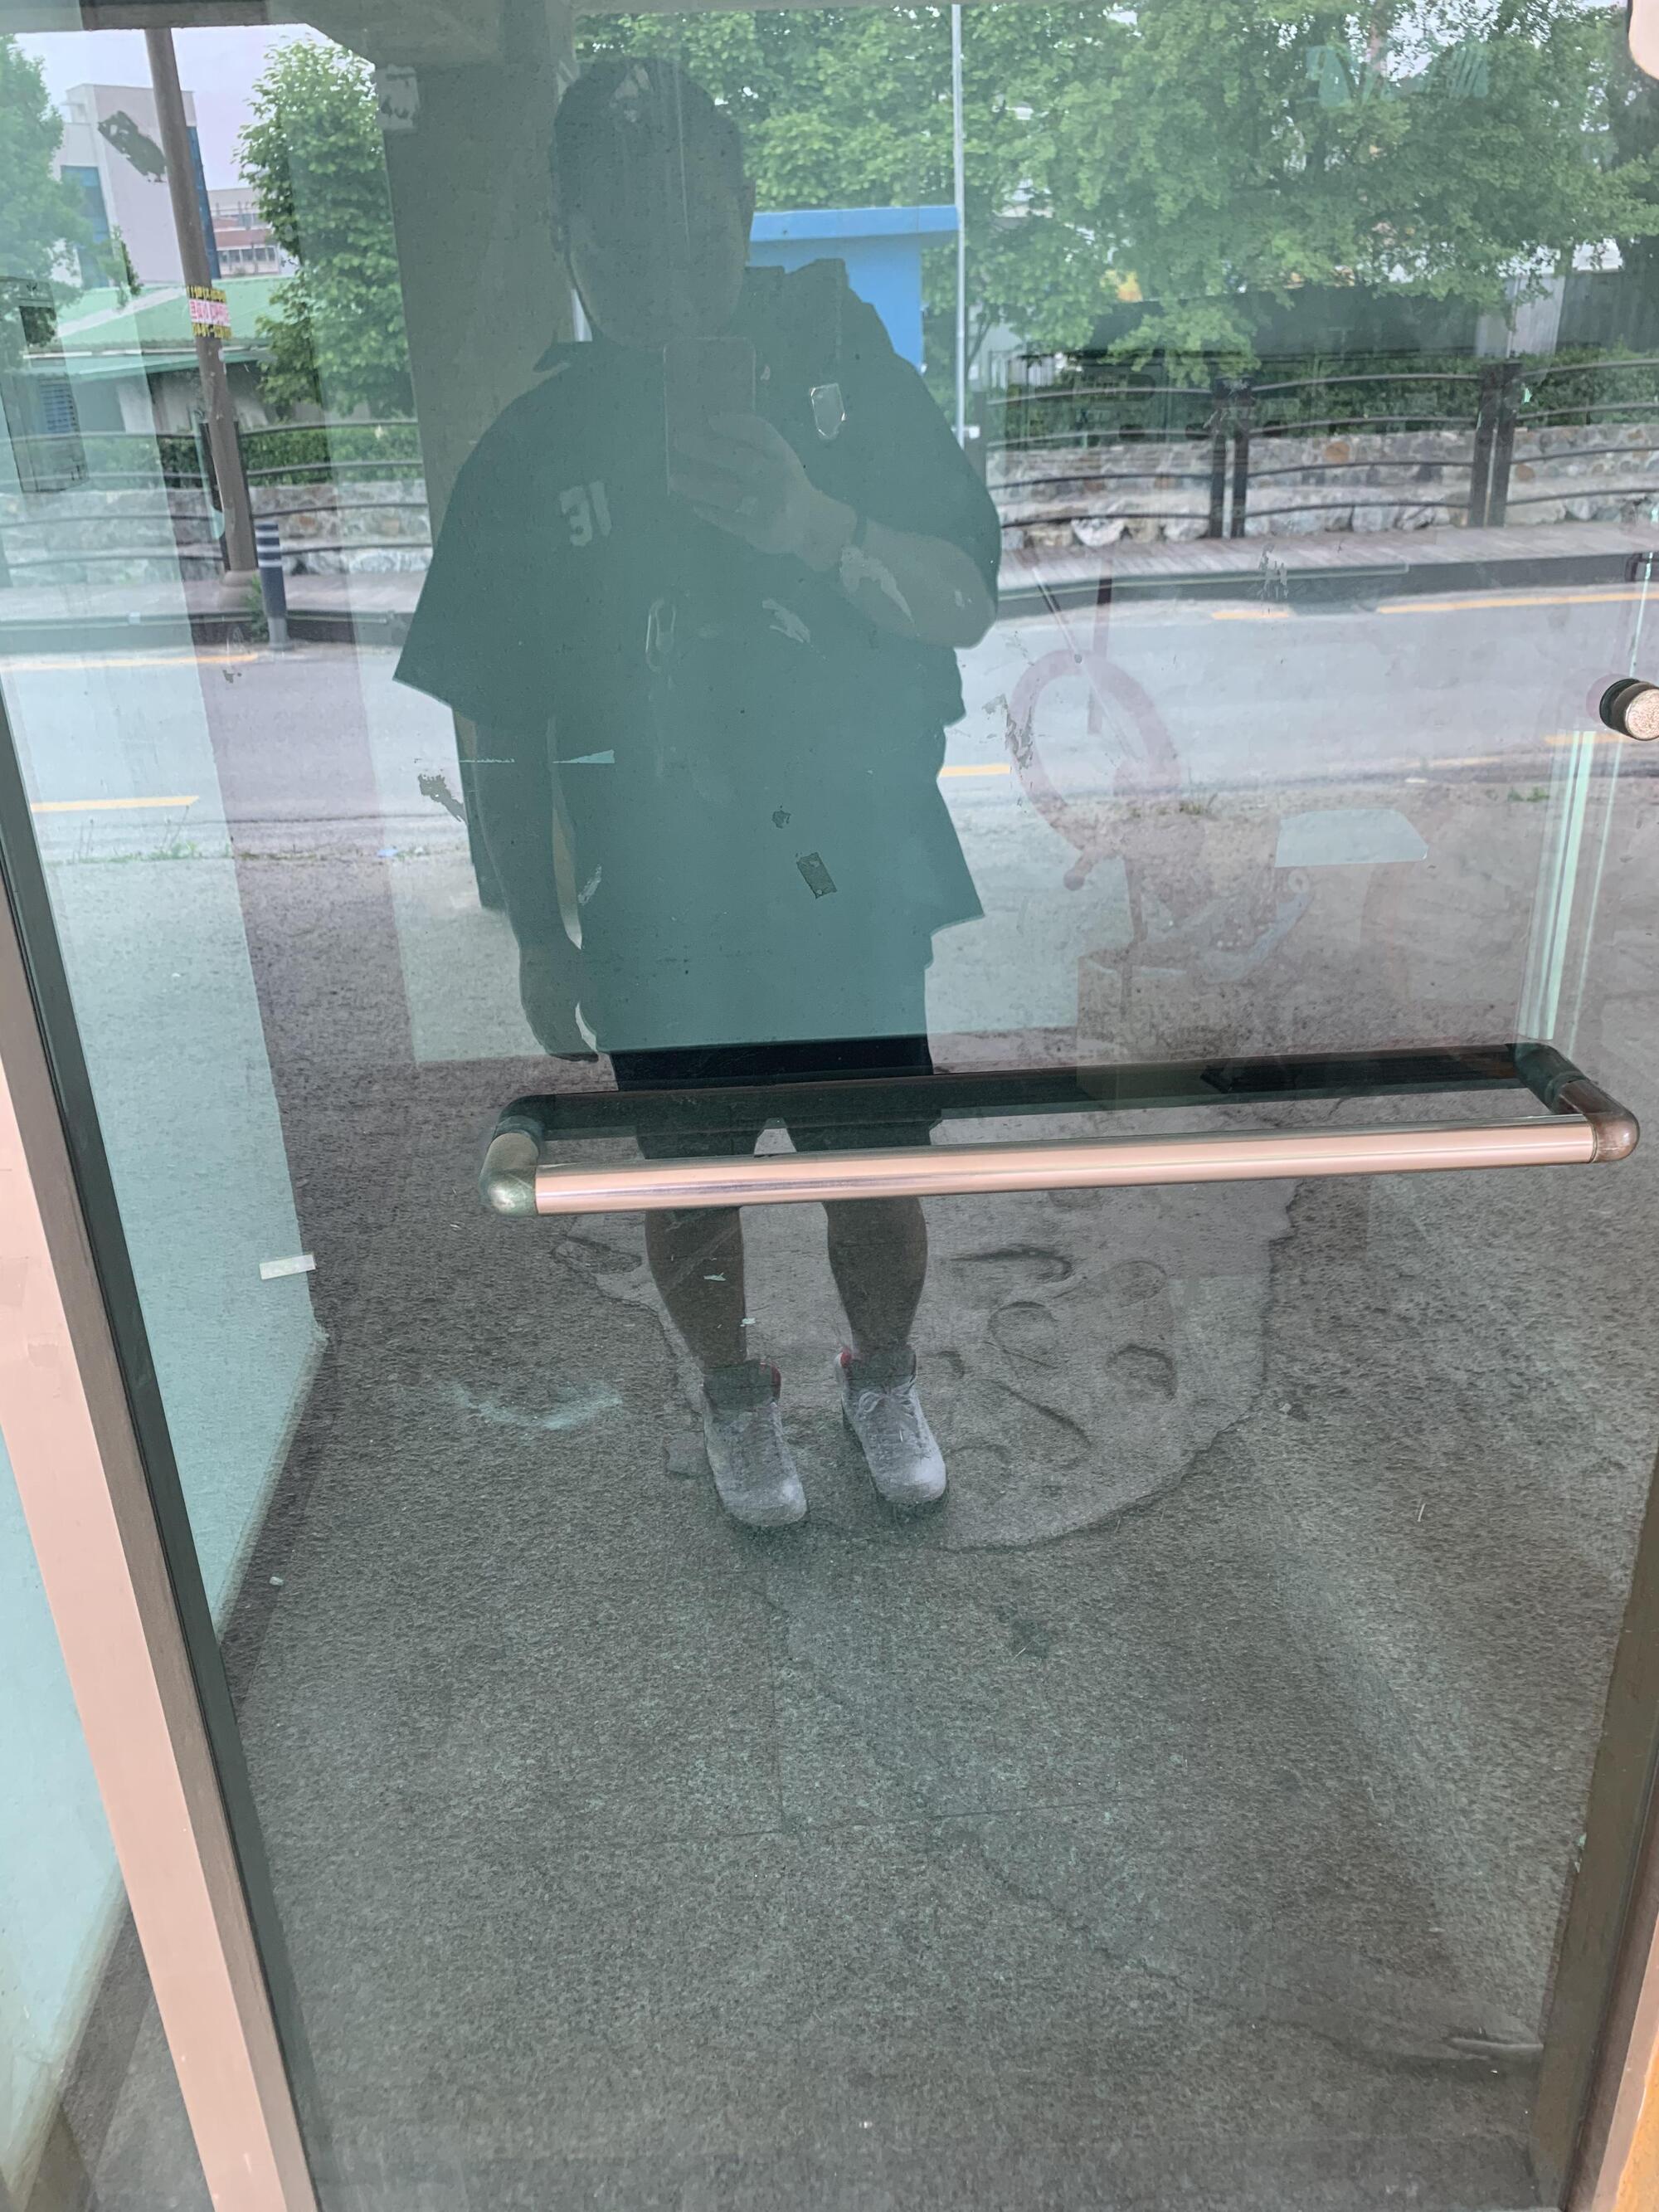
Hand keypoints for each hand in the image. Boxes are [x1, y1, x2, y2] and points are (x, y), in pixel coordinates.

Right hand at [518, 942, 595, 1059]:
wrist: (540, 940)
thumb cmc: (568, 960)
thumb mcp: (587, 985)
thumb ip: (593, 1011)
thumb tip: (600, 1034)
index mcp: (558, 1011)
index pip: (572, 1043)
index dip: (584, 1054)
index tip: (595, 1058)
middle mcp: (541, 1015)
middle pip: (556, 1047)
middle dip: (572, 1056)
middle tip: (586, 1058)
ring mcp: (531, 1010)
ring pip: (544, 1040)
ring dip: (559, 1050)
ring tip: (575, 1052)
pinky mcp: (527, 1004)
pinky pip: (537, 1030)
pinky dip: (548, 1039)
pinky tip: (559, 1037)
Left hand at [670, 413, 847, 564]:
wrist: (812, 526)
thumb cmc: (788, 487)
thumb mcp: (780, 460)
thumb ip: (755, 448)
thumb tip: (708, 432)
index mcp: (783, 456)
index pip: (760, 433)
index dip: (735, 424)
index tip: (710, 420)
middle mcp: (777, 477)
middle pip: (739, 459)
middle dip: (707, 449)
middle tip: (680, 441)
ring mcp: (769, 505)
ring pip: (728, 493)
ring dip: (698, 485)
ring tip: (675, 479)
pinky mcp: (761, 529)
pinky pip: (729, 519)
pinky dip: (710, 512)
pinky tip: (694, 505)